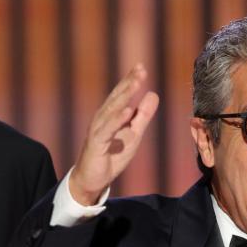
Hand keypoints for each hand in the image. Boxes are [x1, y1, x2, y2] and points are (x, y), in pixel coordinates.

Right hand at [68, 64, 159, 204]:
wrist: (93, 180)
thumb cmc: (112, 156)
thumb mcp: (134, 134)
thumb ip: (143, 116)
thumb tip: (153, 93)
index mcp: (110, 115)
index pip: (121, 94)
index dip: (130, 80)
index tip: (142, 67)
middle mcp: (102, 119)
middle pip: (116, 97)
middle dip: (128, 83)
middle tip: (140, 69)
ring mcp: (98, 130)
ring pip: (111, 110)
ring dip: (124, 96)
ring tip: (136, 84)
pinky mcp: (96, 144)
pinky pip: (107, 130)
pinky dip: (117, 119)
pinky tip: (127, 110)